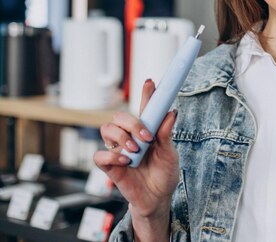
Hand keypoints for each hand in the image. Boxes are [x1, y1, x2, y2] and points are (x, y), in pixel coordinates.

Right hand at [93, 79, 178, 219]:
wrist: (158, 199)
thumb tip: (171, 113)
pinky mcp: (109, 166)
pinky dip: (111, 155)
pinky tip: (125, 162)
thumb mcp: (170, 154)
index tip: (151, 82)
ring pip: (106, 129)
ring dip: (121, 137)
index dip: (146, 94)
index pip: (144, 108)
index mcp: (146, 131)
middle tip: (146, 137)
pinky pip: (99, 155)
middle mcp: (130, 137)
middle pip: (119, 116)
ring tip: (135, 151)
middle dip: (131, 122)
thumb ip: (167, 135)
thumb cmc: (164, 174)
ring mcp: (118, 150)